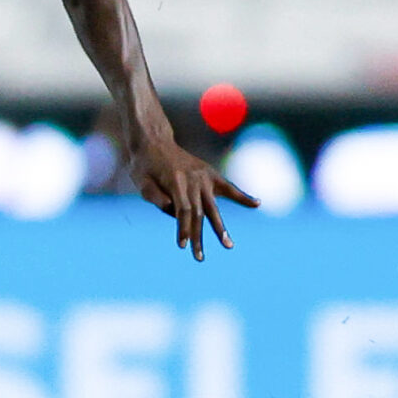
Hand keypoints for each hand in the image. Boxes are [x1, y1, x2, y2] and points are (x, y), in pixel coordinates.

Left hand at [130, 135, 256, 260]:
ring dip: (220, 228)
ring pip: (213, 207)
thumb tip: (174, 212)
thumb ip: (154, 196)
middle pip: (198, 213)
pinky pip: (228, 187)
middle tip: (199, 257)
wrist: (154, 141)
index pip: (182, 210)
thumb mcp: (140, 180)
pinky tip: (257, 204)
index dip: (183, 228)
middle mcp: (193, 179)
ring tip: (228, 245)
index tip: (183, 246)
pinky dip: (243, 196)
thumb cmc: (143, 164)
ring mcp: (204, 176)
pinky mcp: (210, 174)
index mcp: (175, 181)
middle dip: (198, 236)